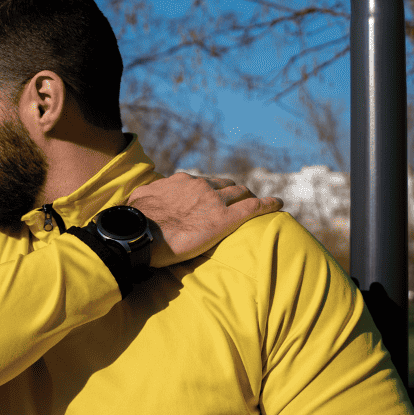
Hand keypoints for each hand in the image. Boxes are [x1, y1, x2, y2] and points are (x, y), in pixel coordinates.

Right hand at [127, 173, 282, 267]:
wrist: (140, 232)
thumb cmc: (135, 220)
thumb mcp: (138, 199)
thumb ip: (148, 196)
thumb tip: (139, 200)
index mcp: (181, 182)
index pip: (202, 182)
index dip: (210, 188)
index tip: (213, 195)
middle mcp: (200, 186)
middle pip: (225, 184)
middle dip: (234, 190)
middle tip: (239, 198)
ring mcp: (214, 201)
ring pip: (241, 193)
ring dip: (250, 196)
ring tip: (258, 202)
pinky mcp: (225, 219)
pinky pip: (254, 207)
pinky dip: (268, 204)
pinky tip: (278, 204)